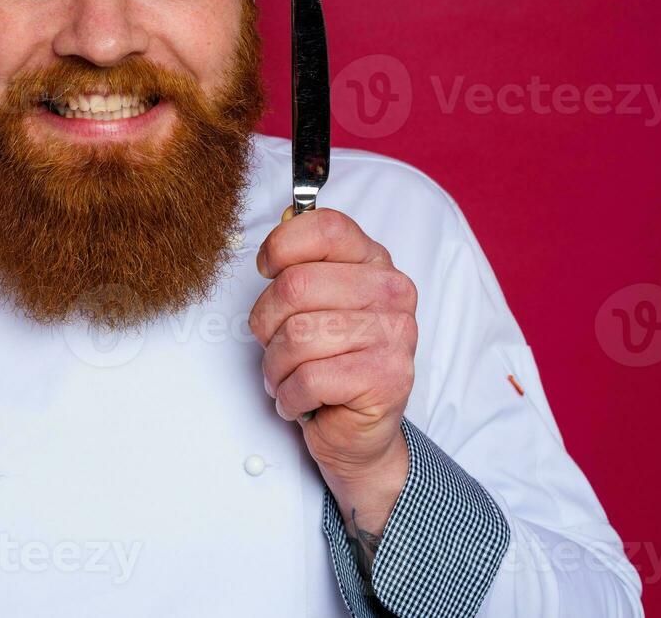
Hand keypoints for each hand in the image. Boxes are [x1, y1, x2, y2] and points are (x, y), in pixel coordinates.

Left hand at [250, 206, 415, 497]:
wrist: (358, 432)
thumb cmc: (328, 361)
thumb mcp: (313, 303)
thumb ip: (297, 266)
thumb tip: (271, 248)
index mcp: (373, 262)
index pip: (325, 228)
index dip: (281, 246)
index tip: (267, 270)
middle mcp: (392, 292)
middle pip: (296, 285)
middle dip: (266, 323)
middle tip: (274, 345)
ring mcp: (394, 335)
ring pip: (297, 336)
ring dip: (276, 367)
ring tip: (288, 377)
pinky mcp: (386, 378)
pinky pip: (309, 378)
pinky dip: (290, 395)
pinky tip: (302, 399)